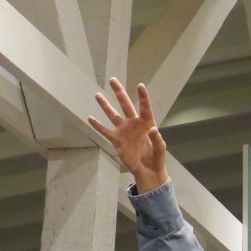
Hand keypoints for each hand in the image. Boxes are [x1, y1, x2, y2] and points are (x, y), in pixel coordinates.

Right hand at [88, 78, 169, 193]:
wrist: (147, 170)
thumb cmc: (157, 158)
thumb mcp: (160, 149)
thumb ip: (157, 139)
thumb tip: (153, 129)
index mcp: (147, 124)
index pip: (145, 108)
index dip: (143, 97)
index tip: (140, 85)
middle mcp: (134, 124)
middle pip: (125, 105)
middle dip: (119, 92)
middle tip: (112, 80)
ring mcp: (124, 131)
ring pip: (113, 115)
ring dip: (105, 105)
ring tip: (97, 94)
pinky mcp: (117, 140)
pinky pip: (105, 131)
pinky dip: (98, 126)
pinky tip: (90, 118)